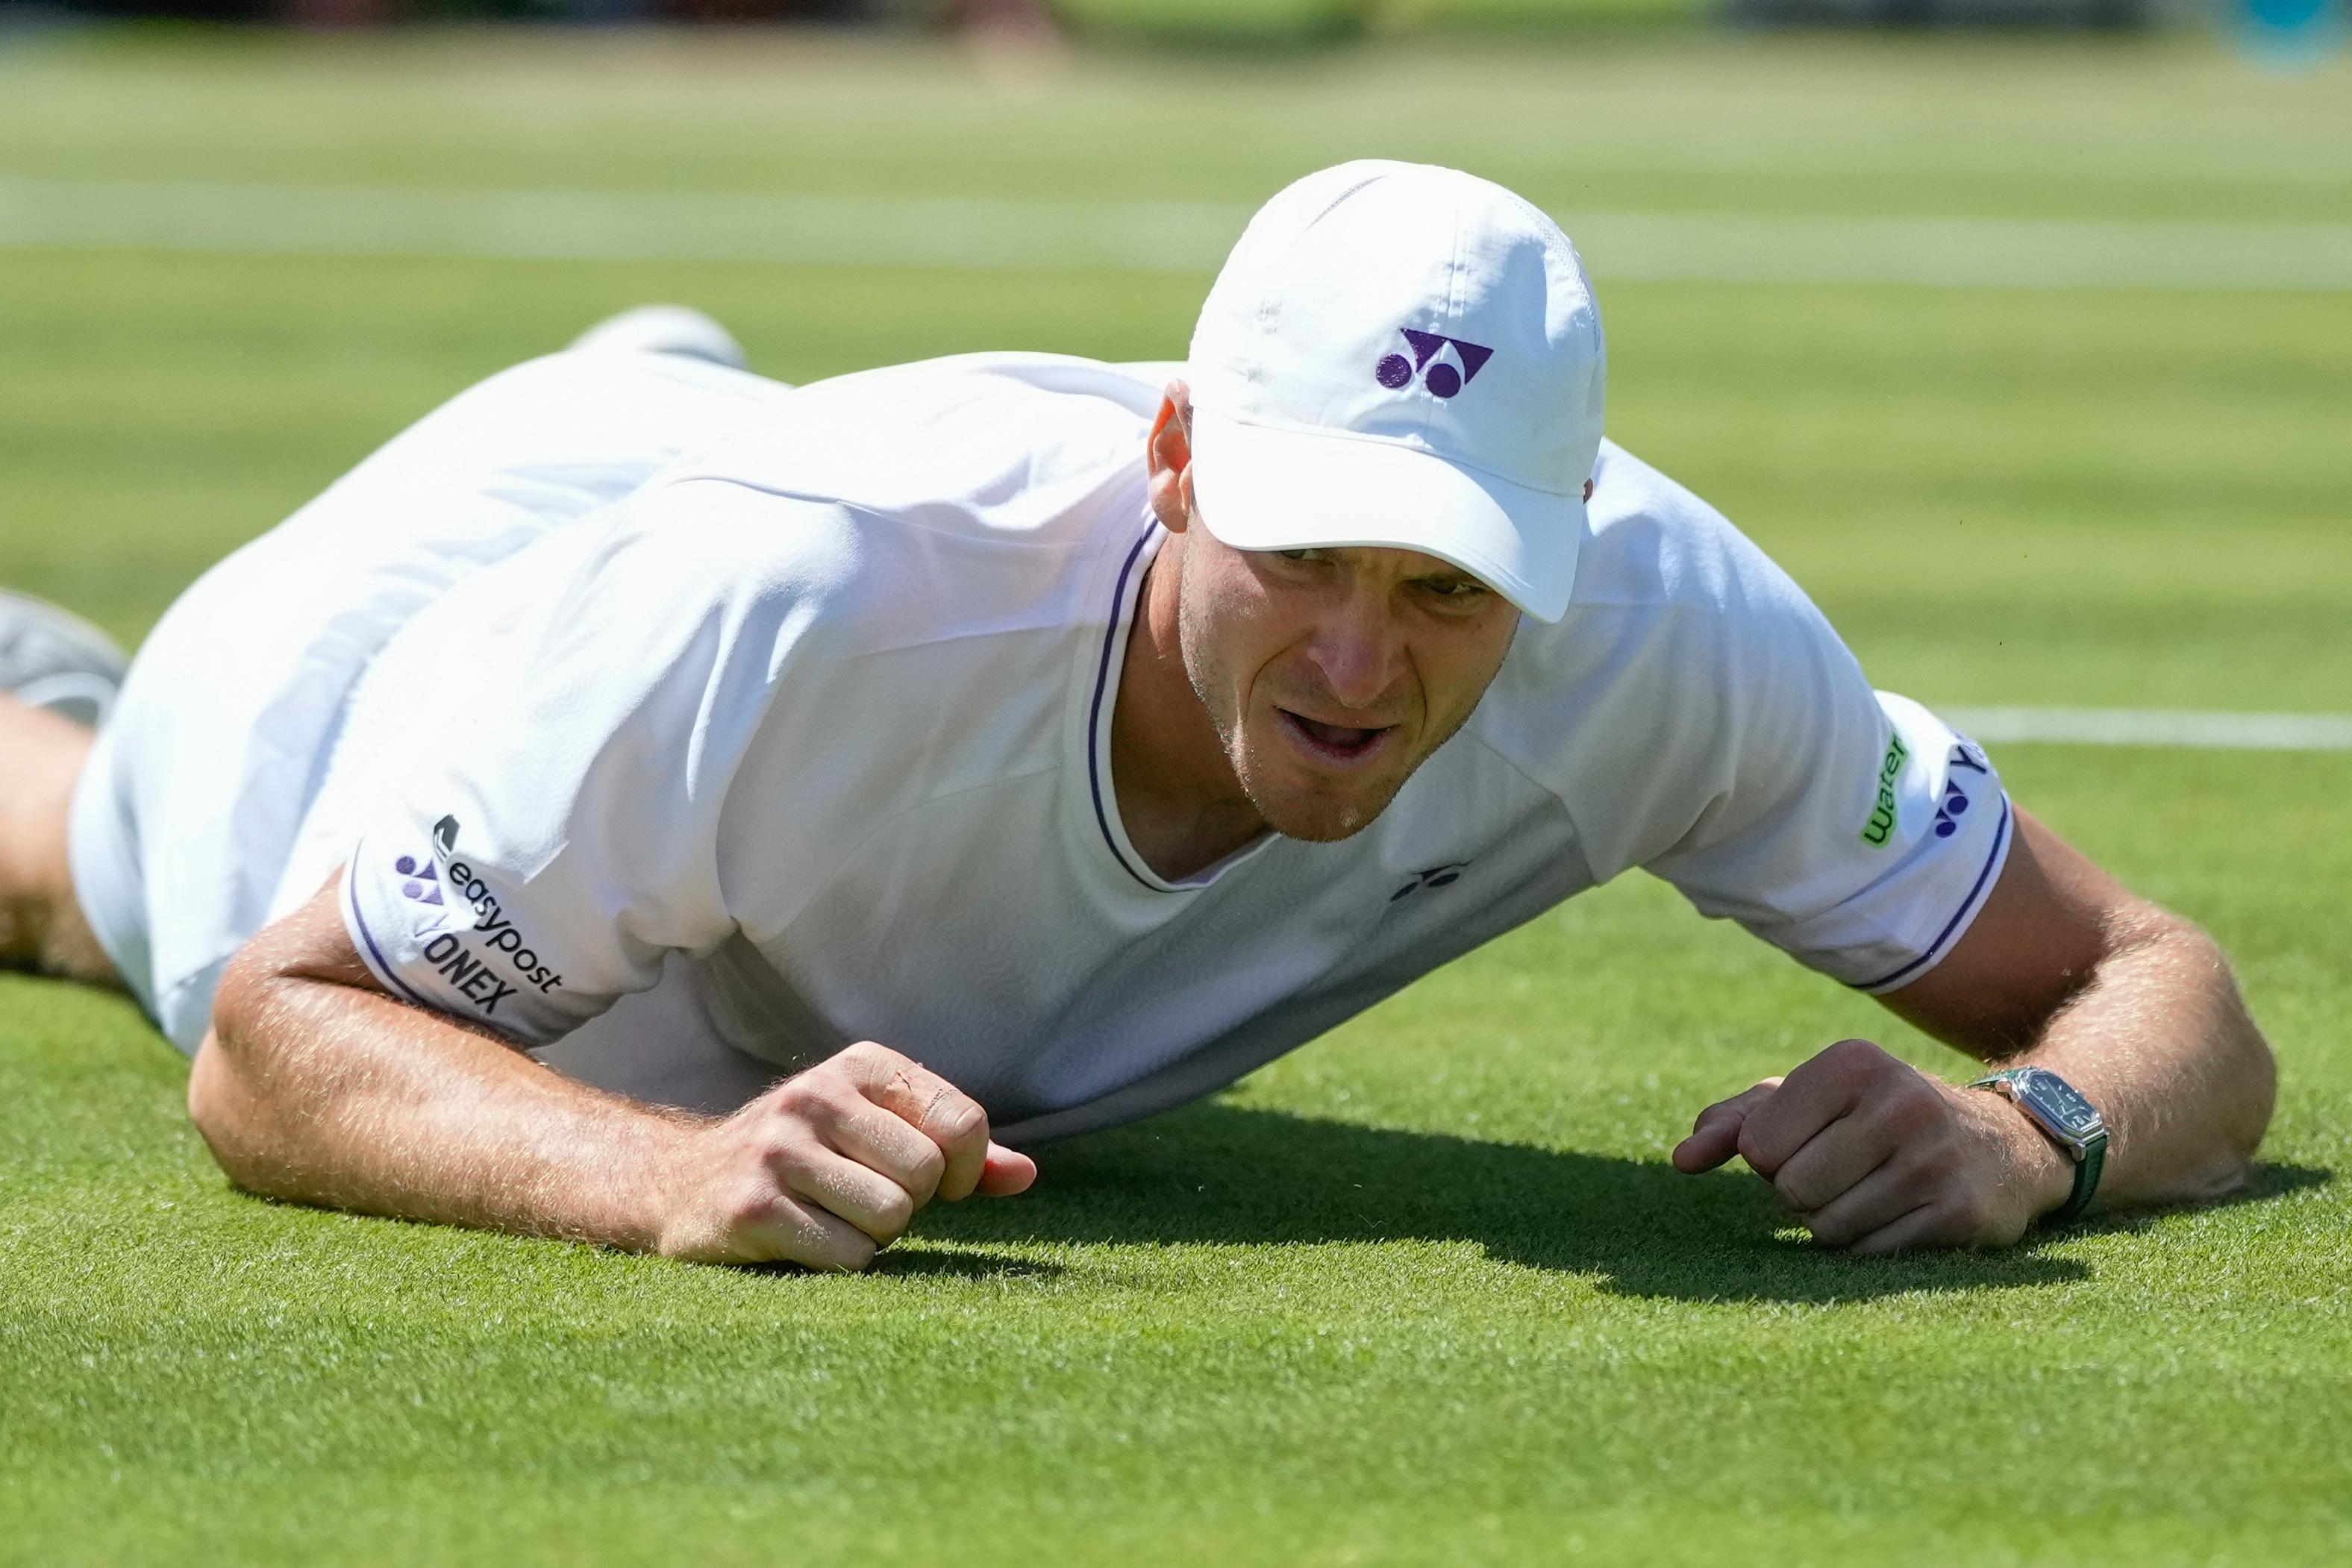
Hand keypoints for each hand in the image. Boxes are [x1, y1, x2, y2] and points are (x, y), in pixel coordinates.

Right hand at [656, 1040, 1035, 1268]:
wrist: (682, 1182)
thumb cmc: (807, 1160)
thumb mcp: (880, 1132)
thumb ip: (960, 1153)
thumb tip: (1027, 1175)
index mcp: (862, 1067)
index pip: (963, 1123)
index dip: (966, 1170)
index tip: (941, 1185)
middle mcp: (817, 1097)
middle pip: (926, 1176)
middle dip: (910, 1204)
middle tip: (865, 1200)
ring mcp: (779, 1151)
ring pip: (891, 1219)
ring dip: (874, 1237)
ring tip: (833, 1216)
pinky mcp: (753, 1209)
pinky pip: (849, 1258)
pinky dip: (842, 1263)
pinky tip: (805, 1240)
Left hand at [1671, 1038, 2072, 1253]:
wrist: (2005, 1146)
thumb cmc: (1878, 1119)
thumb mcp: (1811, 1100)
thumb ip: (1736, 1121)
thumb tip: (1682, 1161)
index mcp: (1853, 1063)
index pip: (1758, 1145)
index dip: (1770, 1159)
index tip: (1808, 1143)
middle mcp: (1898, 1102)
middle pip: (1791, 1190)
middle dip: (1800, 1194)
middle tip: (1841, 1173)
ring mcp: (1933, 1159)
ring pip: (1826, 1229)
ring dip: (1832, 1224)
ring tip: (1869, 1192)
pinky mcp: (1959, 1214)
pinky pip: (1867, 1256)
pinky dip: (1867, 1247)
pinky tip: (1897, 1217)